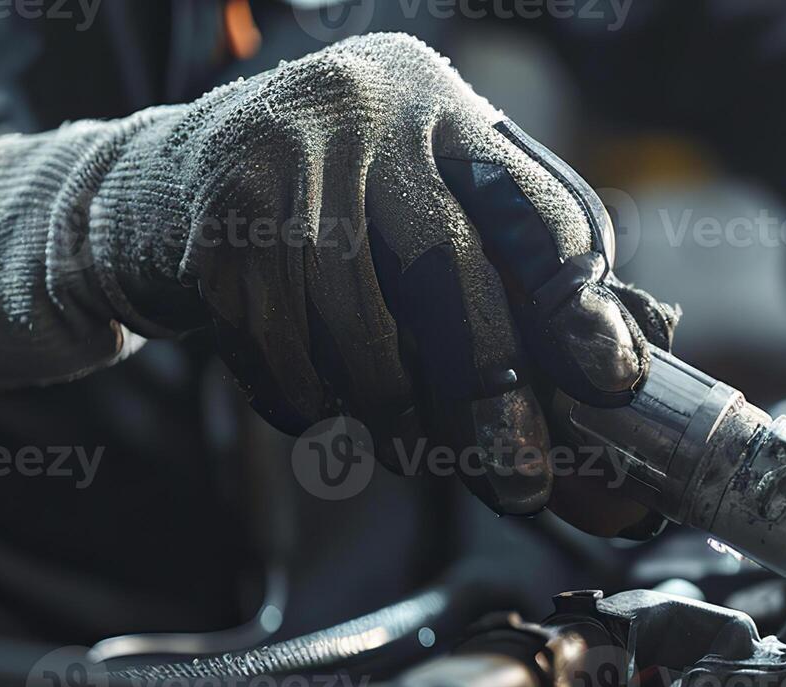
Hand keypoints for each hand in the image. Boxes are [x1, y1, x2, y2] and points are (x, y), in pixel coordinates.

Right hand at [0, 34, 676, 517]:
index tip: (611, 377)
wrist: (157, 188)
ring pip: (367, 331)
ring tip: (414, 452)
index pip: (538, 209)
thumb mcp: (432, 206)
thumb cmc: (336, 211)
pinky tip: (327, 410)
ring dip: (398, 417)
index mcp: (445, 110)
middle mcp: (368, 114)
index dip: (580, 304)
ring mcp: (283, 164)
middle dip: (492, 394)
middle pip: (455, 275)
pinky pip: (288, 357)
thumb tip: (628, 360)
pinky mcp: (216, 230)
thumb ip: (521, 267)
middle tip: (521, 479)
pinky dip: (317, 407)